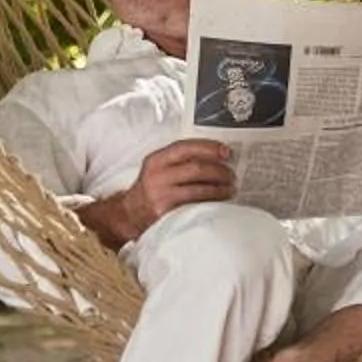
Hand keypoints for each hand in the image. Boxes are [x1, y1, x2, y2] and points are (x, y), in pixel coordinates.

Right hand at [77, 138, 235, 249]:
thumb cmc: (150, 189)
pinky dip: (210, 203)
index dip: (208, 148)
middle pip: (195, 168)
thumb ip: (178, 161)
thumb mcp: (157, 169)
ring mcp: (160, 194)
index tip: (227, 152)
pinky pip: (193, 206)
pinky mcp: (165, 212)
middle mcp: (156, 175)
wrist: (128, 214)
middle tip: (232, 175)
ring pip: (197, 188)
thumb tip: (215, 156)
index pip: (186, 147)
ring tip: (230, 189)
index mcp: (156, 160)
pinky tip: (219, 203)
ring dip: (219, 188)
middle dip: (219, 171)